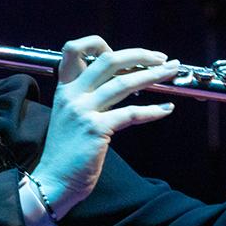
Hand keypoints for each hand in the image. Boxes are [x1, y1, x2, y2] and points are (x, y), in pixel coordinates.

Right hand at [33, 37, 178, 205]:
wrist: (54, 180)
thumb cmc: (67, 152)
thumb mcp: (71, 116)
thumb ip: (89, 98)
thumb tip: (122, 83)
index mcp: (65, 88)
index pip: (74, 49)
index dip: (100, 44)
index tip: (126, 55)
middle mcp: (72, 95)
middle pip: (108, 60)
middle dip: (140, 55)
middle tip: (162, 58)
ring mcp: (83, 111)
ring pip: (123, 83)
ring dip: (152, 76)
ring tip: (171, 74)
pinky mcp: (96, 129)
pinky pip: (130, 114)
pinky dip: (152, 111)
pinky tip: (166, 109)